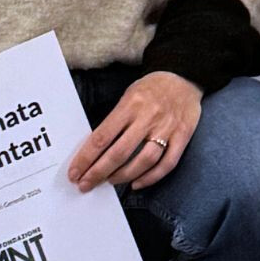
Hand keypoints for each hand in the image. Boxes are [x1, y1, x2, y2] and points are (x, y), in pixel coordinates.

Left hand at [69, 71, 201, 191]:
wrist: (184, 76)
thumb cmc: (151, 88)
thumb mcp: (129, 96)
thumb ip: (116, 120)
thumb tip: (96, 149)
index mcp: (131, 105)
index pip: (102, 137)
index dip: (86, 158)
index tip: (75, 173)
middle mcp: (148, 117)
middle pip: (120, 152)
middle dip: (99, 173)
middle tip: (85, 184)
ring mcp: (167, 128)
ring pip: (144, 160)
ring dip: (123, 176)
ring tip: (110, 182)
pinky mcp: (183, 136)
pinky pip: (167, 163)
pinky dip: (151, 178)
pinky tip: (137, 183)